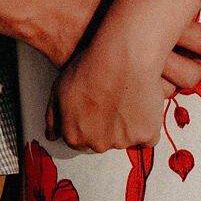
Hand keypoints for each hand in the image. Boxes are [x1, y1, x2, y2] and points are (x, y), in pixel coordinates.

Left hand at [48, 35, 168, 151]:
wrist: (123, 57)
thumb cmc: (91, 67)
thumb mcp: (59, 89)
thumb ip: (54, 116)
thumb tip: (52, 135)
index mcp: (74, 135)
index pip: (80, 141)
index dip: (89, 123)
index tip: (96, 109)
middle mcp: (96, 144)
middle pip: (103, 141)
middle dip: (108, 127)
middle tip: (113, 101)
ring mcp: (122, 141)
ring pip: (126, 140)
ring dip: (128, 126)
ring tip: (129, 97)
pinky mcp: (145, 134)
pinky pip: (149, 137)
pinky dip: (148, 125)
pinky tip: (144, 106)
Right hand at [61, 0, 200, 86]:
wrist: (59, 15)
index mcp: (163, 27)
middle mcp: (153, 56)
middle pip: (190, 76)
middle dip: (195, 72)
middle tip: (195, 67)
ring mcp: (134, 79)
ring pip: (165, 94)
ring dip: (167, 86)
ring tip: (162, 76)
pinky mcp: (116, 94)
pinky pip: (138, 105)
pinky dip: (142, 100)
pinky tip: (139, 88)